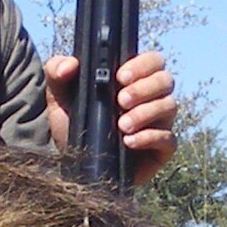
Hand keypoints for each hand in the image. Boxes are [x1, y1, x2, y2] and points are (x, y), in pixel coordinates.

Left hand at [43, 49, 177, 185]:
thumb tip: (71, 64)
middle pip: (166, 79)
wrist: (75, 165)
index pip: (152, 61)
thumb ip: (57, 72)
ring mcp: (159, 122)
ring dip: (145, 113)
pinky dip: (149, 137)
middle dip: (144, 88)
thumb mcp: (59, 98)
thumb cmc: (73, 126)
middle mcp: (150, 98)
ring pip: (170, 106)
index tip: (119, 76)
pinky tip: (128, 141)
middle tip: (120, 100)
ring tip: (121, 125)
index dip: (142, 64)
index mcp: (132, 79)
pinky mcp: (162, 149)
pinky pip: (169, 138)